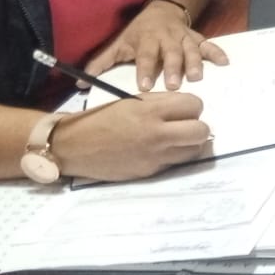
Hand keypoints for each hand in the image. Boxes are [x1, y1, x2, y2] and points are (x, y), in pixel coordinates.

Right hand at [52, 93, 212, 180]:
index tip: (183, 108)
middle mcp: (157, 135)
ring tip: (175, 138)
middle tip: (185, 124)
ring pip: (193, 150)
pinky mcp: (150, 172)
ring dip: (190, 143)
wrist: (73, 147)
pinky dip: (173, 155)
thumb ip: (160, 103)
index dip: (192, 106)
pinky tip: (159, 150)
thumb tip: (185, 107)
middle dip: (197, 125)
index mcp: (150, 112)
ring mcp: (155, 157)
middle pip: (201, 131)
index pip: (194, 105)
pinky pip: (175, 163)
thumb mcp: (130, 101)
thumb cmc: (101, 119)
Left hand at [86, 0, 227, 90]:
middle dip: (173, 68)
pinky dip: (217, 52)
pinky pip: (208, 44)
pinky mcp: (197, 37)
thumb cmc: (137, 32)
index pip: (145, 55)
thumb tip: (80, 83)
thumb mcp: (118, 43)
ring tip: (198, 77)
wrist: (161, 8)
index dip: (145, 70)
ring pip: (190, 49)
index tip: (145, 86)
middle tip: (175, 85)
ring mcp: (184, 37)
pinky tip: (224, 62)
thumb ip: (101, 63)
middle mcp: (166, 37)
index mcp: (146, 39)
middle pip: (170, 53)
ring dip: (195, 62)